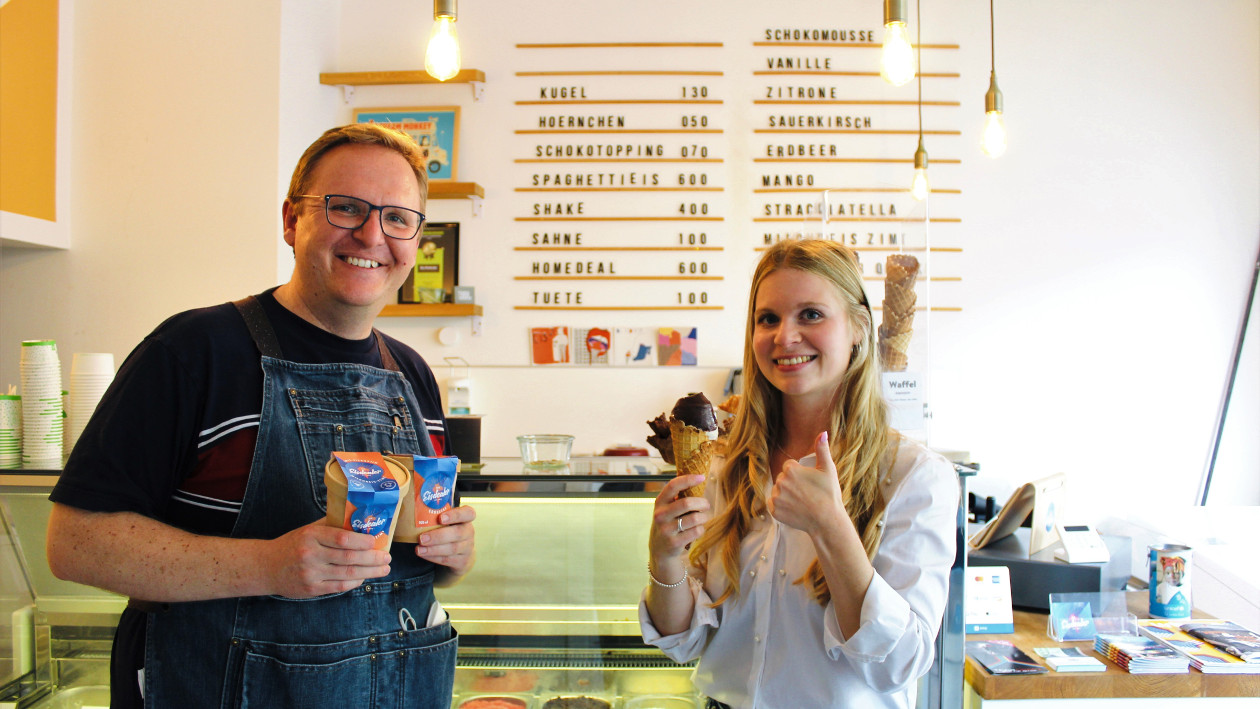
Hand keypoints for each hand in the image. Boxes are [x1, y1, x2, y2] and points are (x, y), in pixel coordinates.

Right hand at [267, 520, 391, 598]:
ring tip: (384, 569)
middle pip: (348, 558)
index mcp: (311, 535)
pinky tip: (365, 577)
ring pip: (347, 574)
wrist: (267, 567)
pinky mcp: (311, 589)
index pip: (342, 538)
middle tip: (387, 558)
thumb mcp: (308, 530)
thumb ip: (331, 525)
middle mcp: (310, 554)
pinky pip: (339, 586)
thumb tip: (360, 519)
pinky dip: (354, 582)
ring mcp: (311, 574)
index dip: (362, 541)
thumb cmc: (293, 544)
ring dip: (369, 572)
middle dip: (372, 559)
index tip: (376, 542)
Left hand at [416, 504, 476, 580]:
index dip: (455, 515)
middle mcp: (469, 532)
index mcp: (466, 519)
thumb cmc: (447, 533)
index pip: (468, 513)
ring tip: (419, 549)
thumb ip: (435, 516)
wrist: (459, 555)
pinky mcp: (463, 561)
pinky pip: (448, 559)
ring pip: (452, 548)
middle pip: (458, 533)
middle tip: (422, 538)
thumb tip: (412, 510)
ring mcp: (468, 548)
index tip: (440, 518)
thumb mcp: (446, 523)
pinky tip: (424, 554)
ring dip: (433, 549)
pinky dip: (434, 557)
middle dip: (438, 536)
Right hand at [648, 475, 710, 565]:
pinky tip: (696, 530)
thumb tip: (699, 480)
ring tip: (702, 518)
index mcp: (659, 502)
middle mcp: (660, 515)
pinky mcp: (675, 542)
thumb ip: (678, 497)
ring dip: (704, 517)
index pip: (673, 486)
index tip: (702, 477)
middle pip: (687, 503)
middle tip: (706, 505)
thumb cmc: (668, 524)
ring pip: (695, 518)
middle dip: (702, 503)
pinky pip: (697, 531)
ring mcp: (667, 530)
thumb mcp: (667, 509)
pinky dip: (701, 529)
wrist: (659, 550)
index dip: (688, 479)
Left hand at [768, 431, 845, 537]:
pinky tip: (794, 509)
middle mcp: (780, 482)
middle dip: (792, 484)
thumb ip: (822, 450)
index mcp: (791, 470)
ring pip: (778, 491)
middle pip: (783, 478)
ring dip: (786, 494)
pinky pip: (774, 504)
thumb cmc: (829, 494)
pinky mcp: (775, 511)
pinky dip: (781, 506)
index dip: (800, 474)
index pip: (789, 467)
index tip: (809, 483)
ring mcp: (776, 497)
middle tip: (807, 493)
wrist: (827, 521)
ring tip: (801, 501)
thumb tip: (822, 432)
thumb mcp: (828, 469)